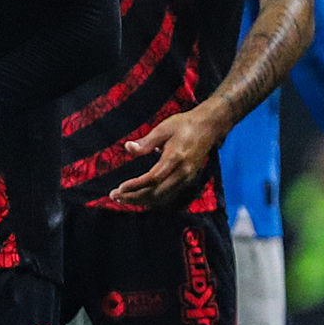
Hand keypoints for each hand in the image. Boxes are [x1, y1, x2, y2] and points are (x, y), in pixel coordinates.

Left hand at [109, 105, 224, 207]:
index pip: (153, 179)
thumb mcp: (163, 129)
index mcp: (175, 158)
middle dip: (135, 197)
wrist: (208, 127)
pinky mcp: (188, 179)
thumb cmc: (183, 125)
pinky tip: (140, 196)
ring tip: (123, 198)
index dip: (136, 186)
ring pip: (163, 196)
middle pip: (157, 192)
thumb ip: (146, 142)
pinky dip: (153, 198)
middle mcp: (183, 172)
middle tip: (114, 196)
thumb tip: (127, 147)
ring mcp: (187, 178)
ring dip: (142, 200)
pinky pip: (169, 194)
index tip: (120, 189)